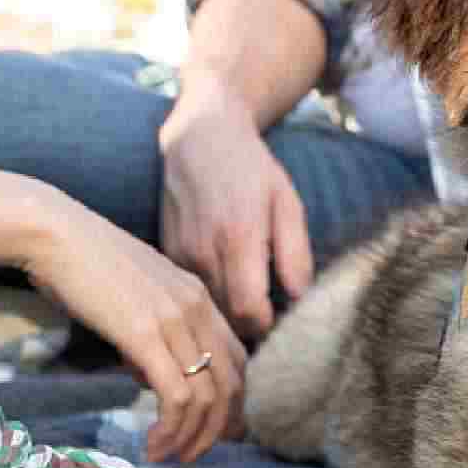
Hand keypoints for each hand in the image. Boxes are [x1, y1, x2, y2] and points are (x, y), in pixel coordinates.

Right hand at [19, 189, 248, 462]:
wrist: (53, 234)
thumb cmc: (81, 266)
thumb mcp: (133, 299)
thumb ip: (151, 334)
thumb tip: (149, 376)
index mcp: (198, 296)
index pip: (238, 359)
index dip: (234, 401)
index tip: (215, 430)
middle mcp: (198, 307)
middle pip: (233, 383)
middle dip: (220, 428)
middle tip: (196, 454)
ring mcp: (176, 320)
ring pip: (209, 396)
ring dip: (192, 437)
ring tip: (169, 456)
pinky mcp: (146, 335)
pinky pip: (177, 395)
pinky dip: (171, 429)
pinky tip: (152, 444)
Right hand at [157, 77, 314, 339]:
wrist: (199, 139)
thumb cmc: (252, 170)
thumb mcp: (287, 204)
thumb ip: (295, 254)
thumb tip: (300, 299)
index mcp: (239, 238)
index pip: (249, 311)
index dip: (268, 327)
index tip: (282, 323)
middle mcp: (204, 250)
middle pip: (226, 318)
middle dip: (250, 328)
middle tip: (271, 323)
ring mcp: (180, 254)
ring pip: (206, 309)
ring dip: (228, 317)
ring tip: (250, 309)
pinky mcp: (167, 254)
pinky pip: (191, 293)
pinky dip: (209, 300)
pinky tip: (226, 289)